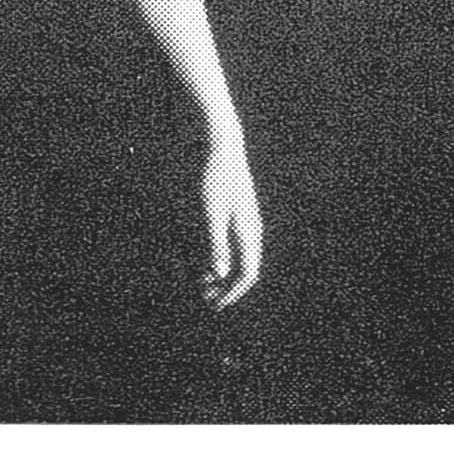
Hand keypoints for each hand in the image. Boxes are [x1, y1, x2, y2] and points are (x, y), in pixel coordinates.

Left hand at [199, 133, 263, 310]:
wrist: (223, 148)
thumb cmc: (215, 179)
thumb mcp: (211, 212)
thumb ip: (215, 243)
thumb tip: (218, 273)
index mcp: (247, 231)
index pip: (247, 273)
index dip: (232, 292)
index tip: (214, 304)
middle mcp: (251, 229)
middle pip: (246, 268)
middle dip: (227, 287)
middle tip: (205, 298)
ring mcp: (245, 221)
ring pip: (240, 258)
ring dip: (223, 274)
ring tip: (202, 283)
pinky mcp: (237, 214)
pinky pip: (235, 245)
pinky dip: (222, 258)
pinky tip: (205, 259)